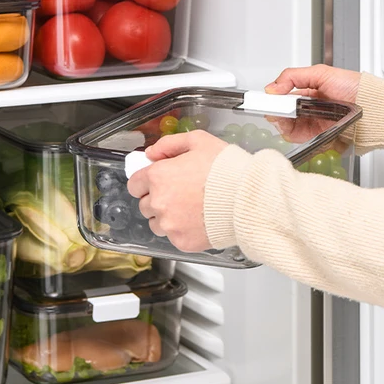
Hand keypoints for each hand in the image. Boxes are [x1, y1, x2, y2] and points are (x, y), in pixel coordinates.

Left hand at [126, 131, 228, 252]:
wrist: (249, 197)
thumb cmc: (227, 168)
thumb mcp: (198, 141)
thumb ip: (169, 144)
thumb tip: (151, 153)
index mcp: (158, 177)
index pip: (134, 184)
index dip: (145, 182)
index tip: (157, 182)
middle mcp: (159, 203)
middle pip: (145, 205)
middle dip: (157, 199)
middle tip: (179, 193)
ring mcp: (170, 225)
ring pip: (156, 224)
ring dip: (167, 217)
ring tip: (189, 209)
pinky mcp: (182, 242)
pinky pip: (173, 237)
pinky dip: (182, 231)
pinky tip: (198, 220)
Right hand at [264, 65, 359, 145]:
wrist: (376, 109)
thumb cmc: (355, 88)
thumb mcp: (321, 73)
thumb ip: (292, 77)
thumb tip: (271, 88)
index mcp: (308, 95)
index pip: (283, 100)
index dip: (274, 102)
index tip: (268, 102)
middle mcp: (310, 112)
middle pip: (283, 117)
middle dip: (277, 115)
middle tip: (277, 112)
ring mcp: (315, 127)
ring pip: (289, 131)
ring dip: (285, 126)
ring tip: (288, 119)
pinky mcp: (321, 141)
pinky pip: (303, 142)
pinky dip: (298, 137)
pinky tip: (300, 130)